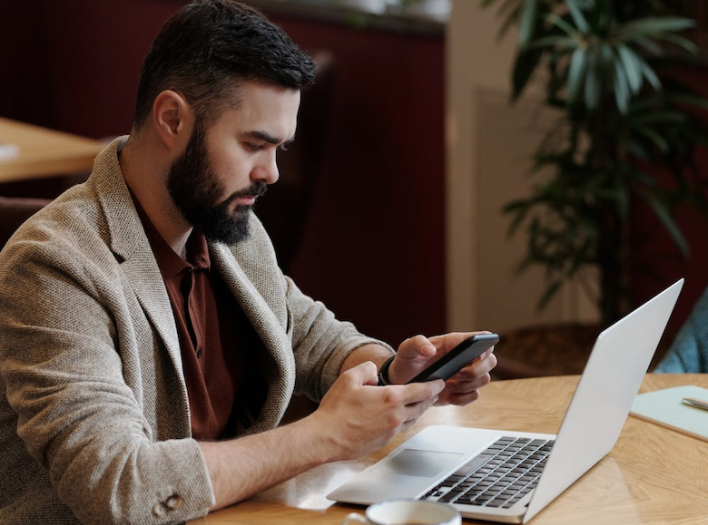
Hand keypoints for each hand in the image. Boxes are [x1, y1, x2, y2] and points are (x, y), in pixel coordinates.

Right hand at [308, 361, 444, 461]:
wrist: (326, 438)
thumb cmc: (336, 410)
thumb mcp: (349, 378)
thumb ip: (366, 369)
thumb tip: (374, 371)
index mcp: (390, 398)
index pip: (421, 391)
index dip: (433, 386)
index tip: (440, 383)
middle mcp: (395, 416)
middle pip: (421, 407)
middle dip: (429, 398)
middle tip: (433, 393)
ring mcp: (390, 431)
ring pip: (413, 420)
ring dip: (418, 411)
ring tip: (418, 405)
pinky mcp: (383, 442)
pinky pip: (400, 430)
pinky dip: (405, 422)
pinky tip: (399, 418)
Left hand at [387, 332, 496, 406]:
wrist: (403, 382)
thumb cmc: (407, 360)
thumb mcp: (407, 348)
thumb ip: (417, 344)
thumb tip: (430, 350)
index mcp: (455, 343)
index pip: (481, 338)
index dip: (486, 345)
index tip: (477, 355)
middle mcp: (465, 358)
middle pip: (490, 361)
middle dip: (477, 370)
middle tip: (457, 375)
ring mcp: (465, 375)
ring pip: (484, 379)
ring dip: (468, 385)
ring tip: (447, 386)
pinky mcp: (461, 391)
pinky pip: (474, 396)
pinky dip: (463, 398)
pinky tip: (447, 396)